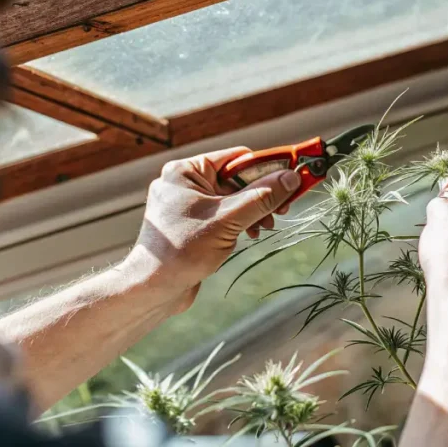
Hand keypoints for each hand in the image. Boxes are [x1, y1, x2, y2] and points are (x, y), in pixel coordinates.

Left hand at [126, 147, 300, 310]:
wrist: (153, 289)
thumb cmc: (182, 250)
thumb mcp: (228, 220)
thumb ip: (261, 198)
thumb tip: (291, 178)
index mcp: (186, 171)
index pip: (237, 158)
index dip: (268, 167)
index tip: (294, 176)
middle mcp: (185, 183)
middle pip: (238, 179)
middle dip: (262, 195)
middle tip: (284, 208)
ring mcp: (188, 204)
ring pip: (234, 198)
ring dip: (255, 211)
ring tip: (265, 227)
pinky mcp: (193, 225)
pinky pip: (225, 214)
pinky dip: (242, 222)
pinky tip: (250, 234)